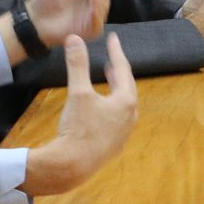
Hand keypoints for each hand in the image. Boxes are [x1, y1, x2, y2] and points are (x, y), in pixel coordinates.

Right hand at [22, 33, 138, 196]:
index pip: (123, 70)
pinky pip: (117, 119)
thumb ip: (77, 64)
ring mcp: (124, 133)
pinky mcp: (114, 145)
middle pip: (127, 88)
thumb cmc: (78, 128)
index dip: (116, 52)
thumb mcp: (78, 92)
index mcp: (126, 101)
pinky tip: (100, 109)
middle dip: (119, 72)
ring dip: (116, 90)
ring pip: (123, 104)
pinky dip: (111, 107)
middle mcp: (131, 117)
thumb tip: (74, 39)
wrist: (73, 165)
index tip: (113, 39)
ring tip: (108, 81)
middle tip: (112, 60)